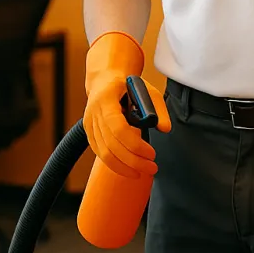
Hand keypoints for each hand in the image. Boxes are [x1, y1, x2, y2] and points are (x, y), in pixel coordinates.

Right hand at [84, 32, 170, 178]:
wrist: (105, 80)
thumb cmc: (128, 85)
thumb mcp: (148, 91)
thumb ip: (159, 110)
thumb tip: (165, 129)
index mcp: (106, 98)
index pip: (118, 128)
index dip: (135, 144)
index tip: (152, 153)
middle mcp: (93, 113)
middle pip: (111, 145)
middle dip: (133, 161)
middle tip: (152, 167)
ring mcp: (89, 125)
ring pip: (104, 154)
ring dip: (125, 167)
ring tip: (143, 172)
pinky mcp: (89, 134)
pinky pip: (101, 154)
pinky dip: (116, 165)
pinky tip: (130, 168)